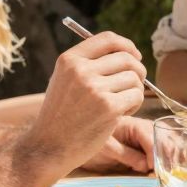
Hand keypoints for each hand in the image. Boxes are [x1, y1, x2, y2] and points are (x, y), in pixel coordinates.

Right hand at [27, 33, 146, 172]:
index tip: (135, 56)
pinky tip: (120, 114)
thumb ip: (87, 64)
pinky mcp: (109, 107)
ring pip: (134, 79)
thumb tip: (127, 54)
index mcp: (69, 59)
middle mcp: (81, 70)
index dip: (127, 45)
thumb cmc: (60, 115)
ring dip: (134, 91)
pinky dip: (134, 105)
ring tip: (120, 104)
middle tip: (133, 85)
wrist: (48, 146)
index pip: (108, 39)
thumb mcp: (64, 80)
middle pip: (127, 59)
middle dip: (138, 71)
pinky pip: (137, 96)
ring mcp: (95, 88)